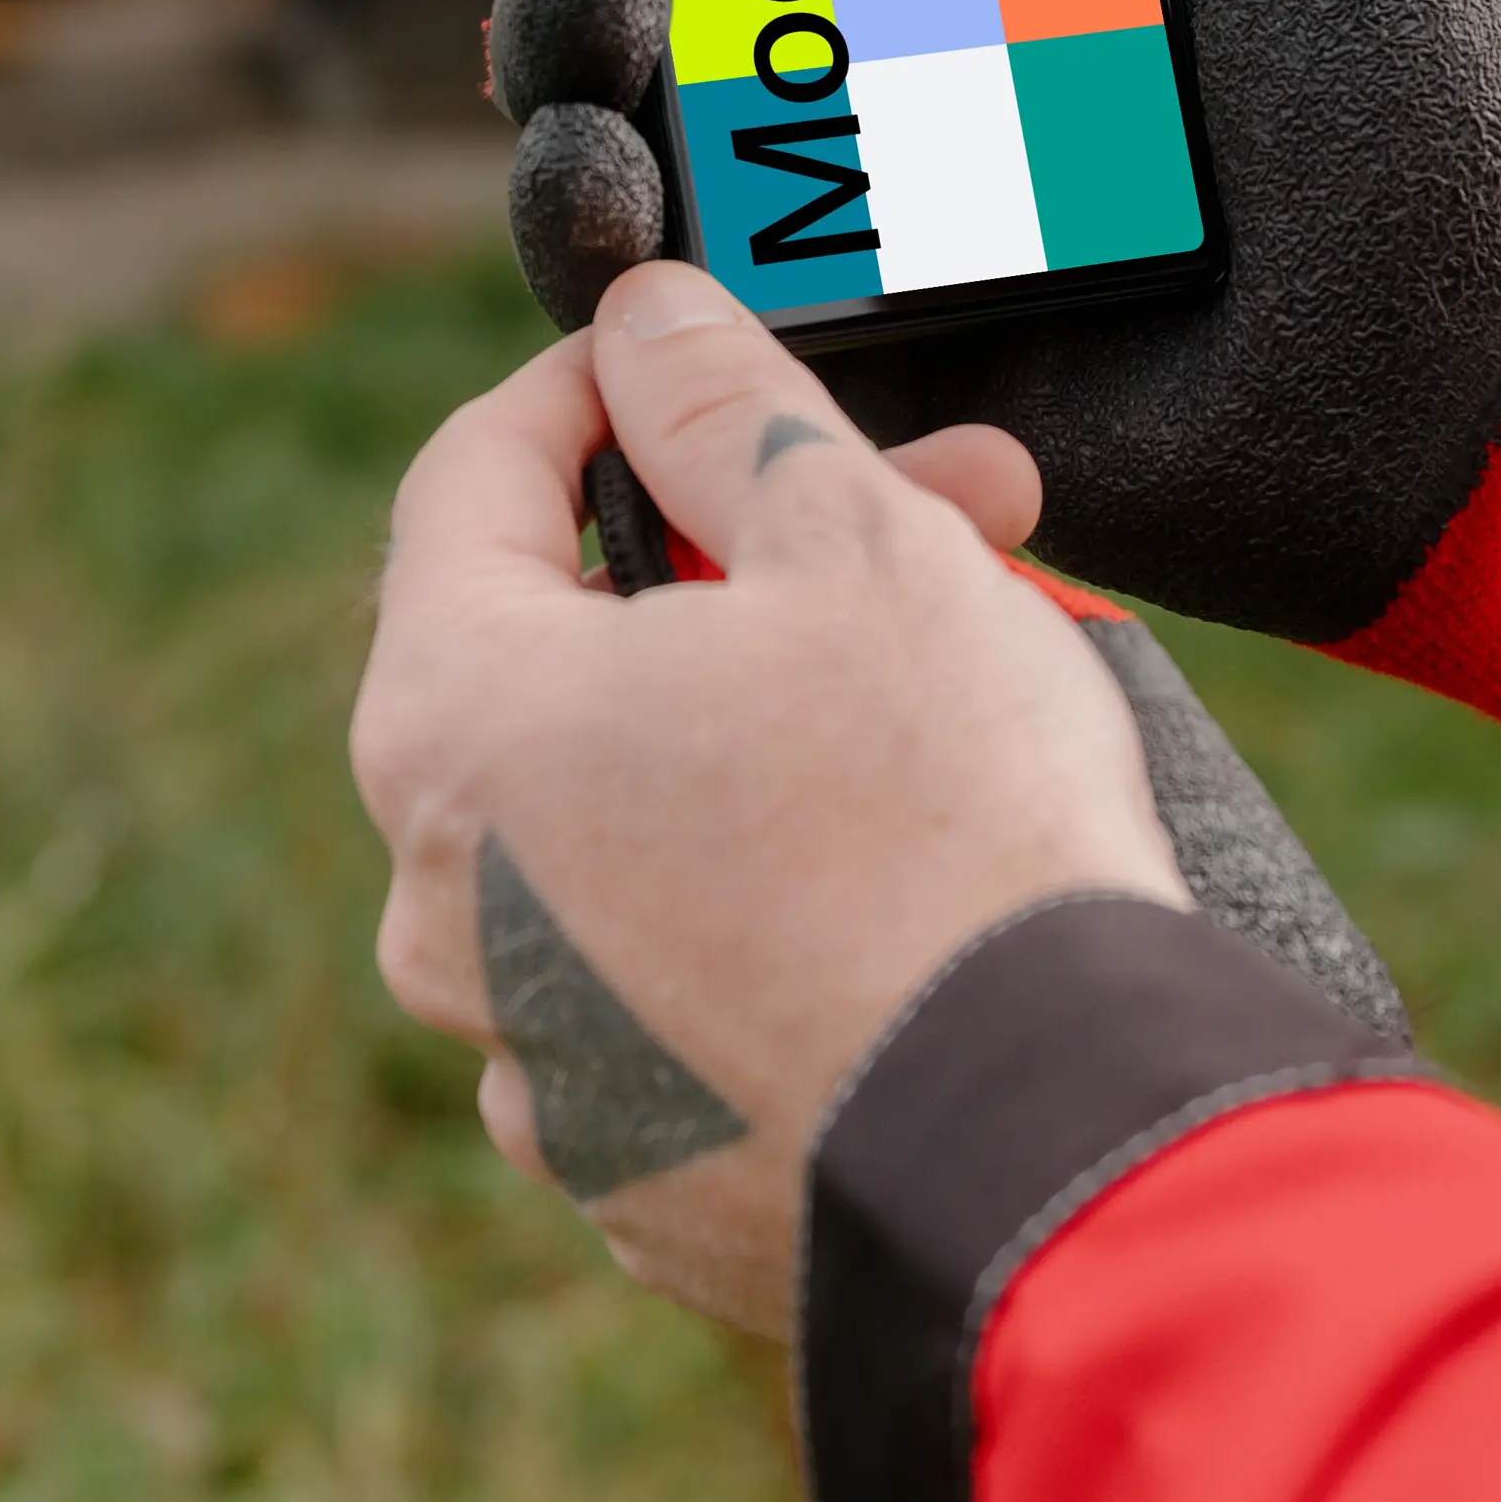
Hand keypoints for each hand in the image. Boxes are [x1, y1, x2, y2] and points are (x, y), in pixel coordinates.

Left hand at [350, 259, 1187, 1332]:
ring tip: (969, 682)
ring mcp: (535, 1062)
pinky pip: (689, 983)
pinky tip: (924, 864)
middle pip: (570, 660)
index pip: (469, 482)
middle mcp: (446, 909)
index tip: (690, 354)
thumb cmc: (944, 826)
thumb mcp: (850, 540)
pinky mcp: (643, 1176)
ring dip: (773, 727)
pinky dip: (782, 900)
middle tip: (938, 506)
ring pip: (636, 824)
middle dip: (752, 559)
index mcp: (453, 726)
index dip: (594, 389)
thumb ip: (723, 407)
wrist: (1054, 1153)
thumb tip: (649, 325)